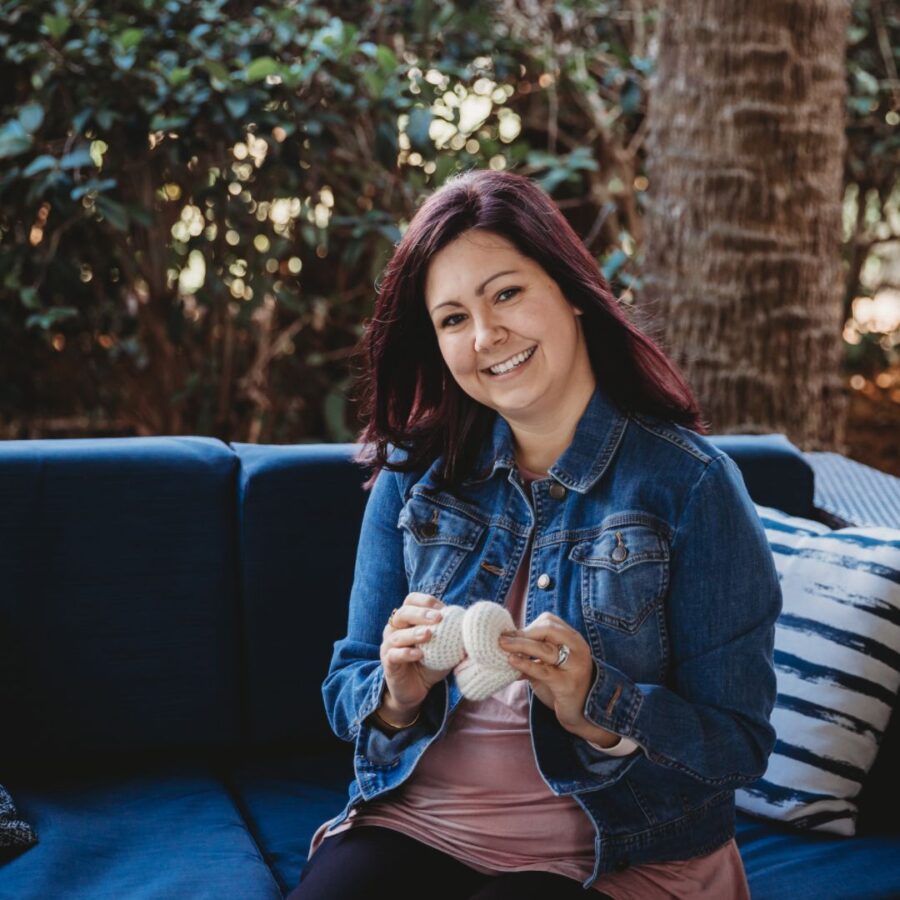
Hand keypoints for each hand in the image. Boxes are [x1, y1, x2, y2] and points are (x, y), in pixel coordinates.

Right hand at [379, 593, 452, 716]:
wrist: (417, 689)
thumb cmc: (432, 662)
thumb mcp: (445, 646)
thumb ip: (454, 633)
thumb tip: (473, 624)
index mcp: (408, 620)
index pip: (411, 600)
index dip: (426, 601)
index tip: (442, 608)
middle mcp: (395, 629)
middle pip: (403, 613)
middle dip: (421, 614)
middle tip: (438, 618)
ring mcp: (389, 646)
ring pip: (397, 635)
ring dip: (414, 633)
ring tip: (428, 634)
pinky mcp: (388, 663)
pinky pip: (394, 655)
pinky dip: (406, 653)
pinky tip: (419, 655)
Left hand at [498, 611, 595, 733]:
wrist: (582, 712)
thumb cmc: (562, 684)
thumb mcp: (550, 664)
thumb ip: (533, 652)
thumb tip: (506, 642)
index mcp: (573, 639)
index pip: (549, 621)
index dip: (528, 626)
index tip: (510, 634)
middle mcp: (577, 649)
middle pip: (548, 630)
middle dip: (523, 633)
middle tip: (502, 638)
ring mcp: (575, 666)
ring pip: (545, 649)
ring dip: (520, 645)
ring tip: (502, 645)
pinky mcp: (567, 684)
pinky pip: (543, 671)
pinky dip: (525, 664)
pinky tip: (512, 661)